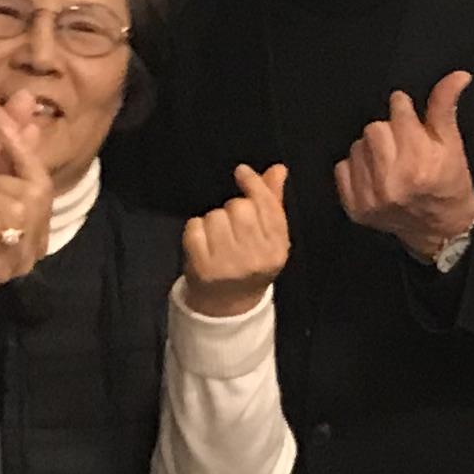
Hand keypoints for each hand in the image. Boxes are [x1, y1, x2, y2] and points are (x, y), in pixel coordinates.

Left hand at [180, 162, 293, 317]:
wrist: (228, 305)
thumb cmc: (250, 262)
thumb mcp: (269, 238)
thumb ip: (272, 202)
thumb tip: (278, 169)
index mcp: (277, 249)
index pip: (267, 205)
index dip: (253, 184)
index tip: (241, 172)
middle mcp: (255, 258)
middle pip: (239, 207)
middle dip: (233, 208)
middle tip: (232, 225)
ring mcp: (228, 264)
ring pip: (215, 215)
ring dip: (213, 221)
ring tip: (218, 239)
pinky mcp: (202, 267)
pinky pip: (194, 227)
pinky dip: (195, 230)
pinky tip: (202, 244)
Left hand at [335, 69, 473, 260]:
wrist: (440, 232)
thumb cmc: (450, 184)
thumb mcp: (453, 144)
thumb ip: (445, 107)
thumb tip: (459, 74)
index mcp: (419, 164)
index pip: (398, 111)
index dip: (404, 110)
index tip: (408, 117)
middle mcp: (391, 182)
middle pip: (374, 128)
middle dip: (388, 130)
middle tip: (402, 143)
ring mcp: (370, 198)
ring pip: (357, 146)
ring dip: (372, 149)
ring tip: (390, 161)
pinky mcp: (355, 209)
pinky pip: (342, 168)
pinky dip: (356, 168)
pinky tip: (375, 176)